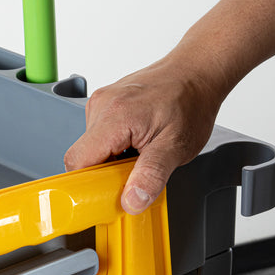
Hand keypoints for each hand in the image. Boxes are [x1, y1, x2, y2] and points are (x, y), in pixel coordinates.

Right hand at [63, 58, 222, 213]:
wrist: (196, 72)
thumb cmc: (190, 103)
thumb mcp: (177, 147)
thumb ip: (152, 176)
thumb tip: (131, 202)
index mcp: (115, 117)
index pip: (78, 161)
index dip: (86, 184)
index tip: (103, 195)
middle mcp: (102, 106)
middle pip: (83, 156)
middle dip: (104, 173)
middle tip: (133, 173)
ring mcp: (101, 102)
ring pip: (90, 148)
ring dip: (111, 160)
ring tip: (139, 152)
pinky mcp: (105, 103)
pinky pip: (98, 136)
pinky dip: (114, 147)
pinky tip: (135, 142)